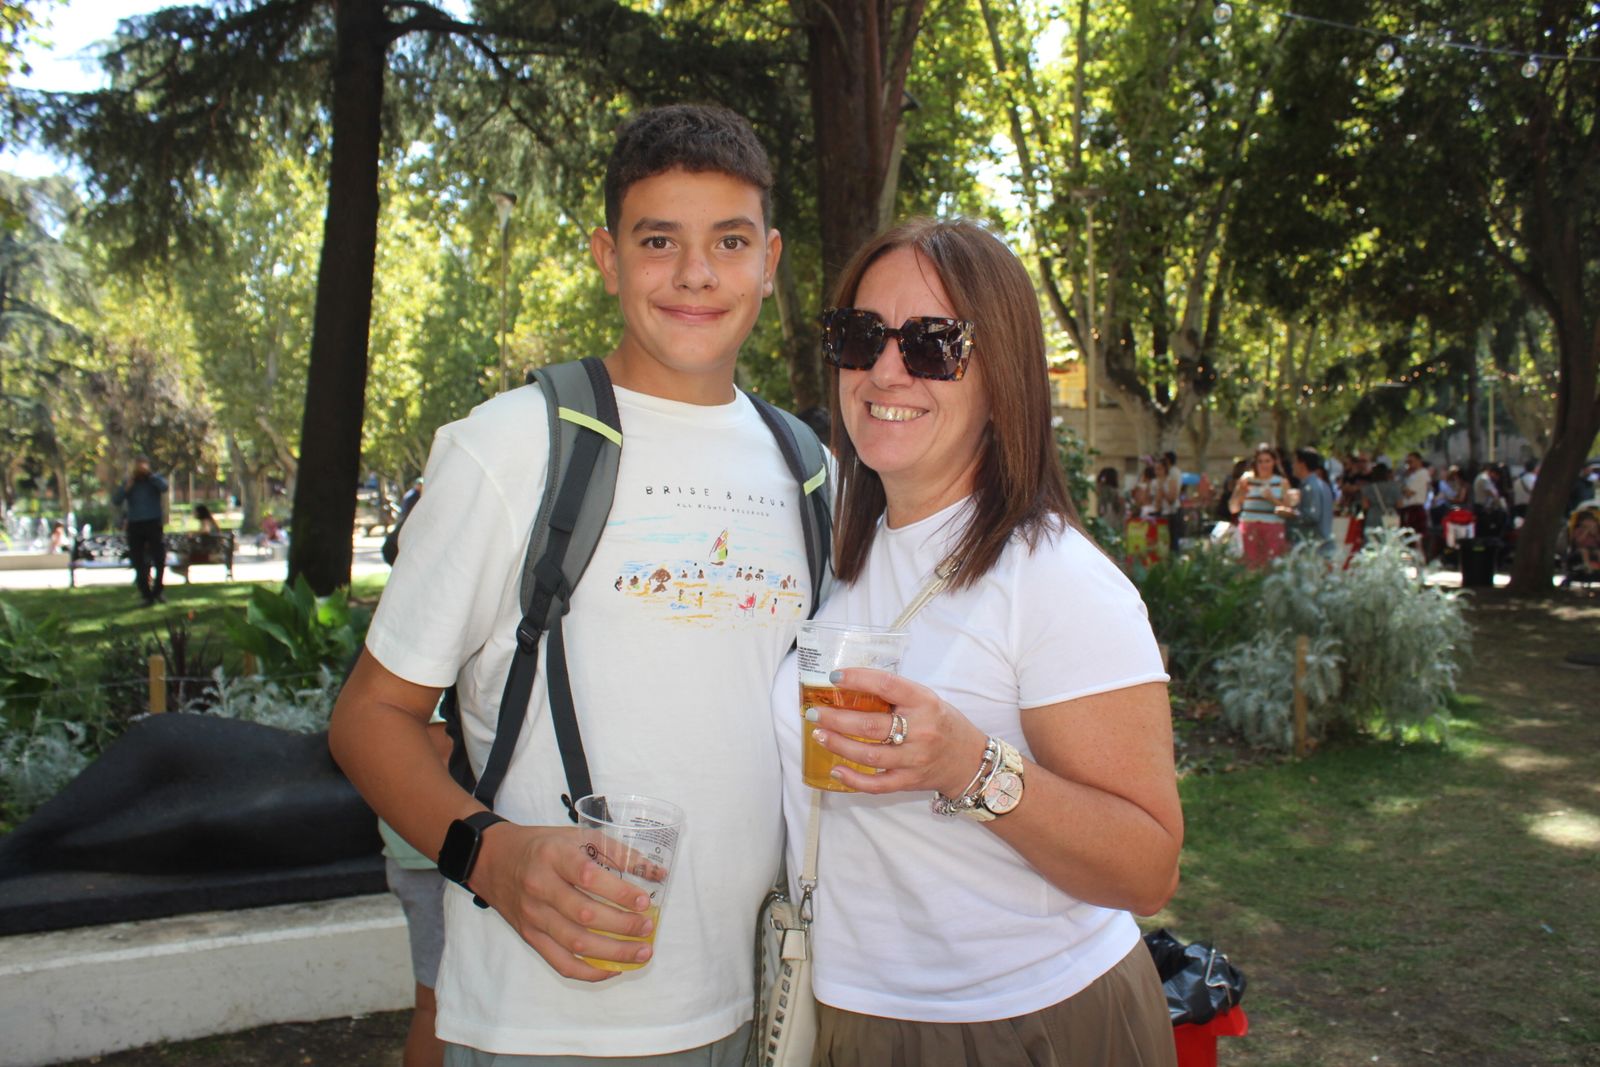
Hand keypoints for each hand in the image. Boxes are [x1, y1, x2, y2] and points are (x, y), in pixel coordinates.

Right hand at [471, 822, 656, 980]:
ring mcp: (533, 916)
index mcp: (553, 856)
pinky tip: (614, 968)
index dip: (619, 892)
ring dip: (613, 952)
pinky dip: (590, 971)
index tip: (645, 900)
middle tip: (648, 928)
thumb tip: (656, 873)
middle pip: (584, 914)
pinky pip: (561, 962)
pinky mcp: (530, 936)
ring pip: (576, 943)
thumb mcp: (575, 835)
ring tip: (641, 953)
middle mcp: (540, 887)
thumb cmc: (541, 846)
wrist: (492, 859)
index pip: (588, 876)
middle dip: (622, 925)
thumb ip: (616, 852)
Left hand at [806, 668, 988, 797]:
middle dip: (835, 718)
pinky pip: (876, 784)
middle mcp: (920, 730)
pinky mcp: (909, 782)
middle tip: (814, 712)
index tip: (835, 677)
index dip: (858, 679)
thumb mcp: (926, 699)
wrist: (970, 760)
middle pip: (870, 724)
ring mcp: (914, 759)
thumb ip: (896, 695)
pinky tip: (835, 769)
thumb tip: (852, 686)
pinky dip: (852, 779)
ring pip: (868, 754)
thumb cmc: (942, 724)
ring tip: (819, 734)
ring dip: (838, 744)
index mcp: (924, 702)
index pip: (887, 685)